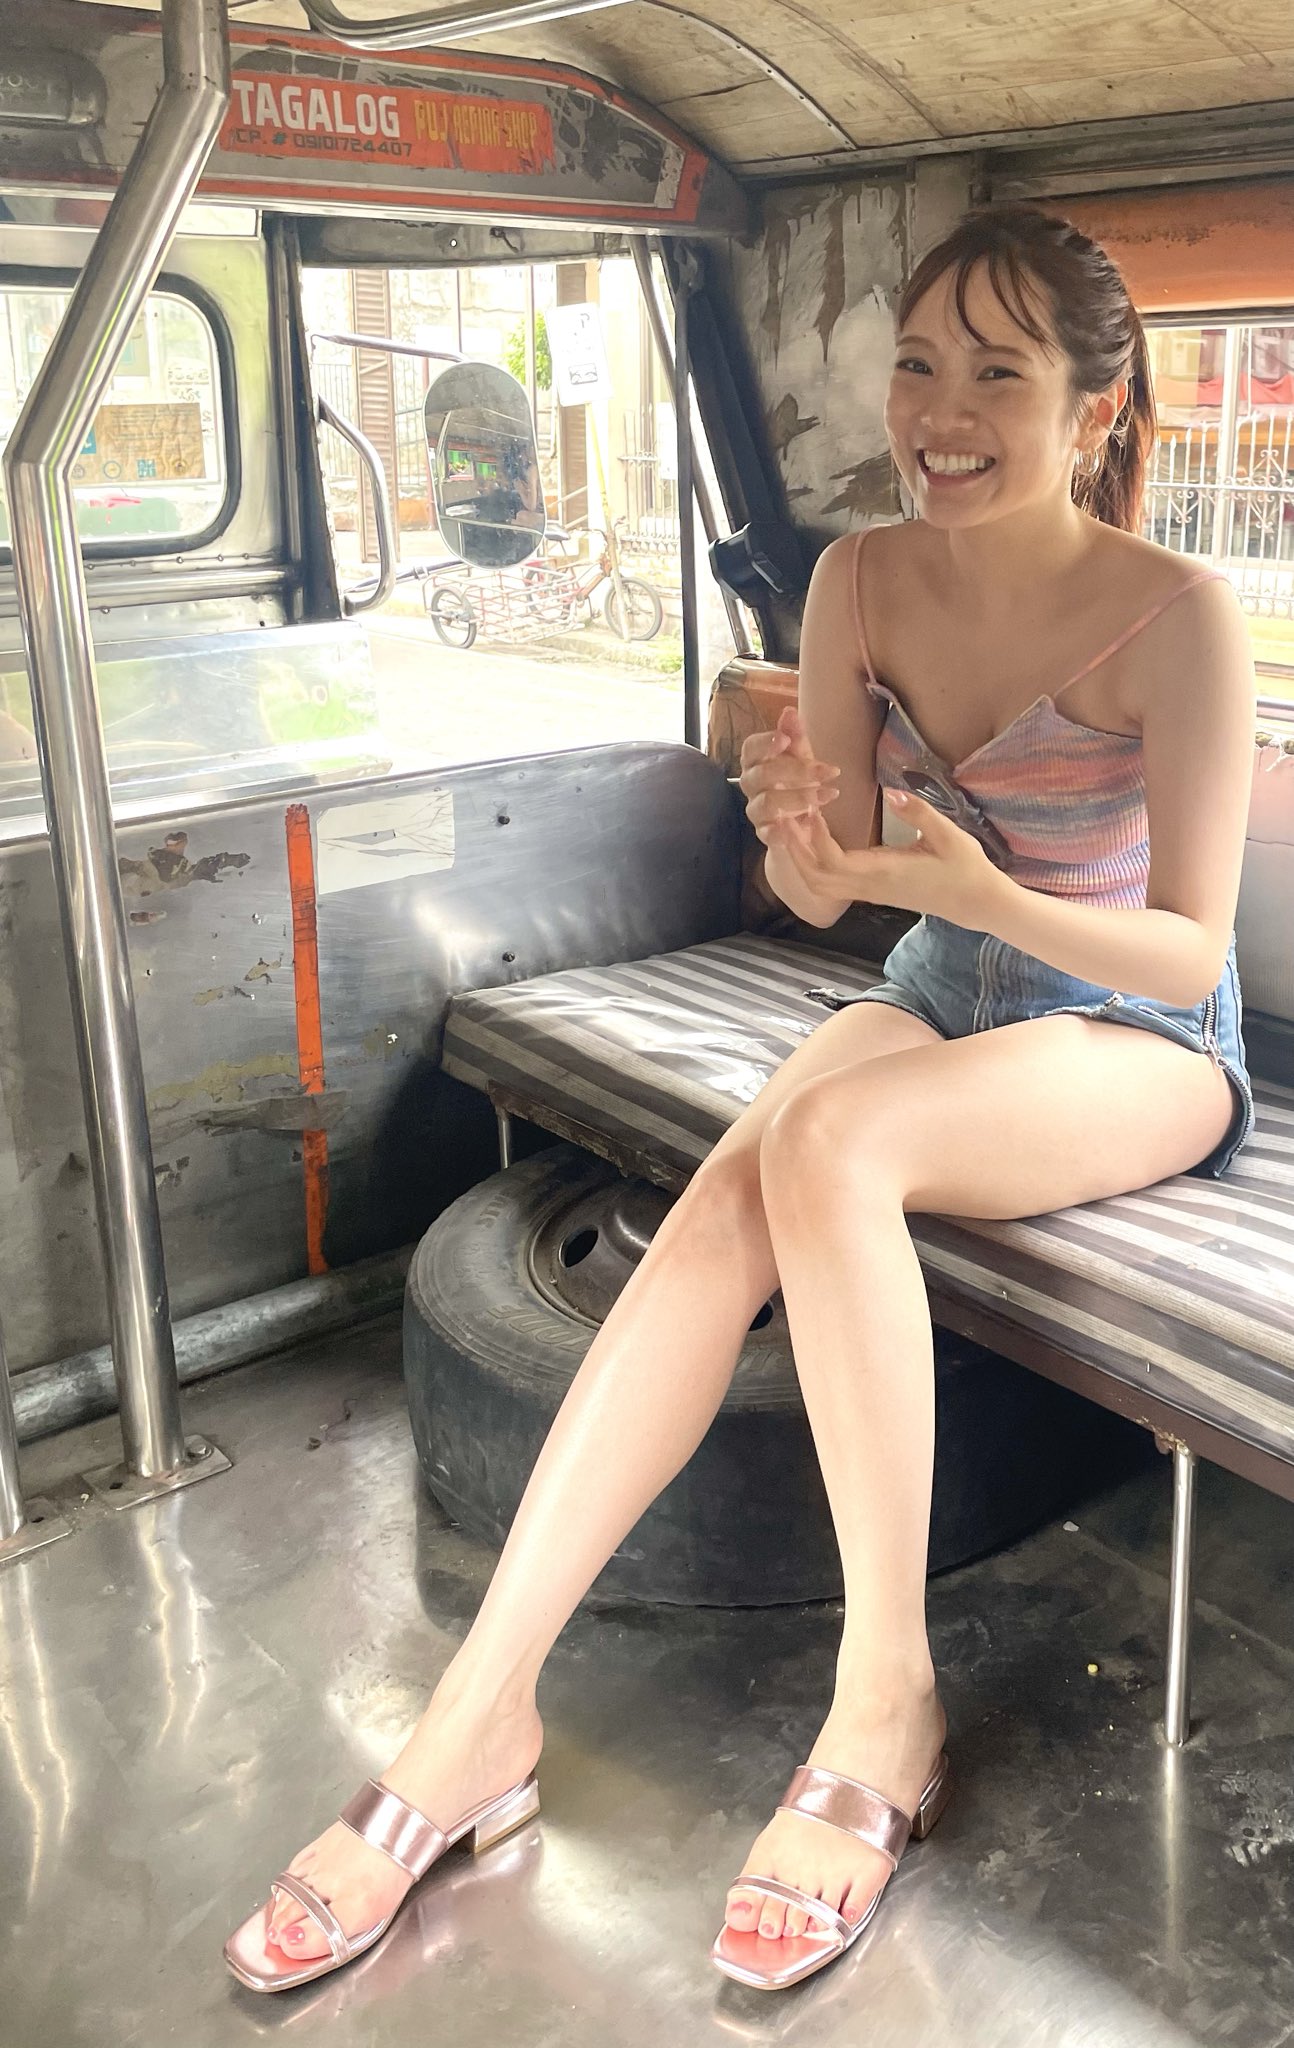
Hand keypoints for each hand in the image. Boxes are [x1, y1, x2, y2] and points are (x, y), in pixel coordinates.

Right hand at [735, 706, 840, 836]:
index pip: (750, 748)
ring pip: (767, 802)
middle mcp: (751, 786)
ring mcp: (756, 811)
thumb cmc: (796, 785)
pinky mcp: (765, 834)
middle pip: (762, 774)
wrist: (798, 826)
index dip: (765, 742)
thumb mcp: (801, 759)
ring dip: (799, 797)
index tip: (785, 739)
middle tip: (828, 771)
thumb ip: (795, 737)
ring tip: (828, 795)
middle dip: (796, 770)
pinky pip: (768, 833)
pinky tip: (805, 823)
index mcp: (756, 762)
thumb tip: (790, 711)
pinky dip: (784, 830)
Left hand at [772, 788, 1005, 929]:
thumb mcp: (948, 835)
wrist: (973, 901)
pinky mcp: (869, 891)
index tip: (809, 807)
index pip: (833, 861)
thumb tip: (893, 791)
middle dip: (794, 849)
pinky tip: (811, 836)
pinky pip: (829, 882)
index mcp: (884, 872)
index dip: (815, 837)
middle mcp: (868, 886)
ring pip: (818, 884)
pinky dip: (812, 862)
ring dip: (800, 857)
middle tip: (784, 814)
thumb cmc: (964, 867)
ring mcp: (867, 892)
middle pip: (814, 878)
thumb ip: (920, 813)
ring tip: (792, 823)